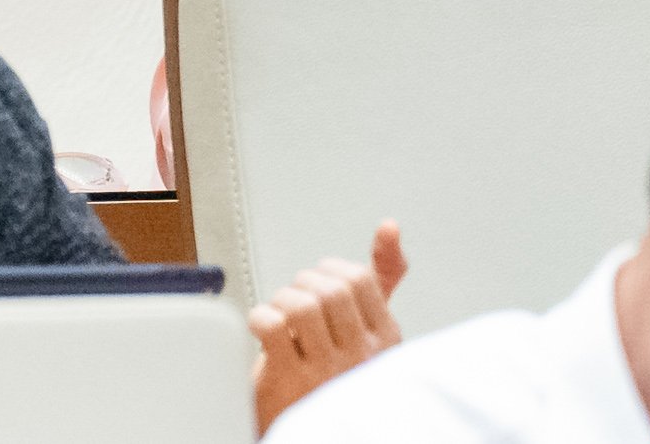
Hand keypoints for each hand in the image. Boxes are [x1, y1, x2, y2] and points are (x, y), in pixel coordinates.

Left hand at [250, 221, 407, 432]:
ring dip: (279, 302)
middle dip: (301, 284)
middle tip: (294, 302)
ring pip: (300, 304)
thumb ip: (380, 280)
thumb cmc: (334, 374)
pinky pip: (271, 325)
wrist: (307, 430)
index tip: (317, 287)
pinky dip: (259, 318)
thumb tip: (391, 226)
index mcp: (386, 341)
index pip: (360, 279)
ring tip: (280, 320)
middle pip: (328, 288)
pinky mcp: (291, 382)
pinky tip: (264, 334)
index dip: (327, 272)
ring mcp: (328, 372)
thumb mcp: (365, 329)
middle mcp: (363, 359)